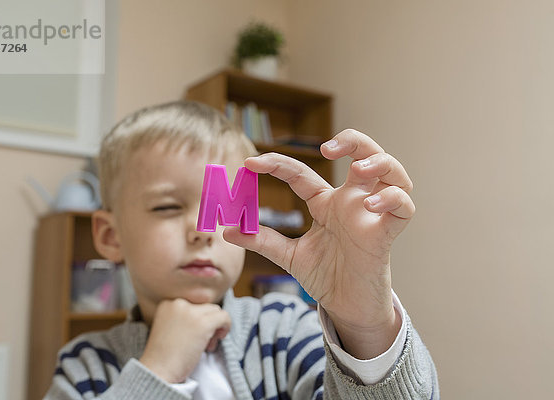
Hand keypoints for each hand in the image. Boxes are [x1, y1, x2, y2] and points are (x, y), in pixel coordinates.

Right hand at [139, 298, 230, 382]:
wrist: (158, 371)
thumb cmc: (164, 356)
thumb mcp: (170, 327)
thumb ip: (185, 317)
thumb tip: (210, 315)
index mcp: (168, 303)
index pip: (194, 305)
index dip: (198, 320)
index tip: (194, 336)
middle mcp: (178, 303)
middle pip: (205, 307)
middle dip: (208, 324)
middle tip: (203, 344)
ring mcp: (191, 312)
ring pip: (216, 311)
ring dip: (216, 327)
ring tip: (207, 345)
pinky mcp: (203, 324)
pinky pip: (224, 317)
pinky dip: (226, 326)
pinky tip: (219, 338)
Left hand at [224, 129, 413, 358]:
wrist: (346, 307)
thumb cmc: (326, 275)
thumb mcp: (289, 256)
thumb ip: (262, 240)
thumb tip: (227, 230)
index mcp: (326, 203)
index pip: (302, 173)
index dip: (276, 164)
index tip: (250, 164)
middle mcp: (351, 201)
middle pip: (364, 152)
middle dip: (351, 140)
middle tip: (327, 148)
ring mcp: (372, 214)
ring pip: (392, 171)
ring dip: (379, 160)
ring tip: (358, 169)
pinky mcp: (387, 233)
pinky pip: (404, 207)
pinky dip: (393, 199)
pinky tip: (372, 205)